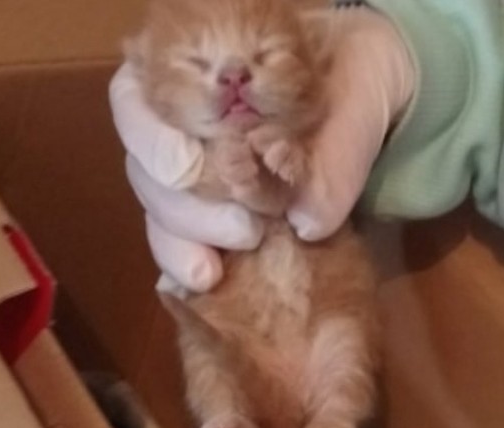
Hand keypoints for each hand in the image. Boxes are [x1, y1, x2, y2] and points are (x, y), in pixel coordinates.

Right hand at [109, 8, 414, 295]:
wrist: (369, 100)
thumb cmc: (351, 78)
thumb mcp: (354, 100)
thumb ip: (336, 153)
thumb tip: (307, 222)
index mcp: (188, 70)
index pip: (134, 99)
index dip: (149, 137)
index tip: (185, 168)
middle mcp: (177, 122)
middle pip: (145, 168)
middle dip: (186, 207)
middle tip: (245, 230)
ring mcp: (191, 171)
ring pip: (159, 210)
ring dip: (184, 242)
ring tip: (215, 271)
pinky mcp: (211, 212)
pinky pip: (182, 239)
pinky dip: (188, 262)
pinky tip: (207, 282)